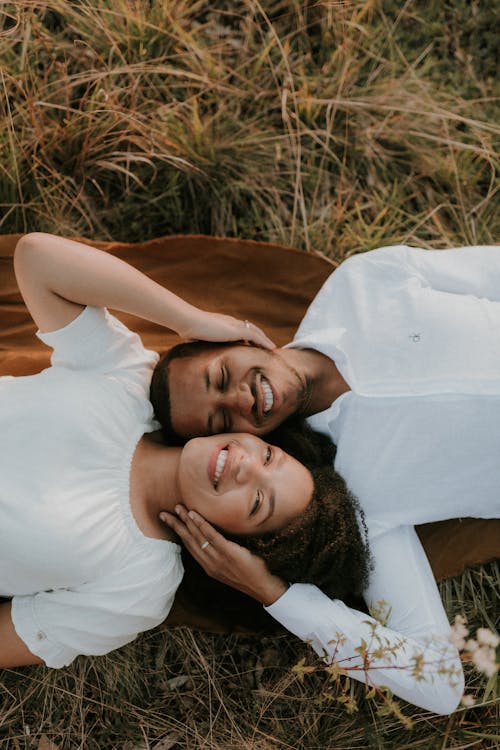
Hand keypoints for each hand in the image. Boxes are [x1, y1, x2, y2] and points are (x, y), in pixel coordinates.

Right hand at [160, 505, 287, 605]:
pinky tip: (194, 515)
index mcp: (207, 565)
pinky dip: (201, 525)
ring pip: (197, 536)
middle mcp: (208, 562)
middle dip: (176, 526)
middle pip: (188, 540)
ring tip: (178, 509)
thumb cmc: (248, 574)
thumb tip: (215, 540)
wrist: (261, 587)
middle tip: (164, 513)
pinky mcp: (228, 552)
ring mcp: (217, 558)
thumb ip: (219, 554)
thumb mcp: (228, 566)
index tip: (169, 522)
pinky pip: (211, 536)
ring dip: (186, 521)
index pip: (189, 546)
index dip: (178, 533)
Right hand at [179, 311, 274, 349]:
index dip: (249, 337)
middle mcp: (232, 322)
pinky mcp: (236, 330)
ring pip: (256, 332)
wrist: (188, 321)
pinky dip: (264, 342)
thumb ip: (204, 341)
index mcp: (224, 324)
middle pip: (251, 329)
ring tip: (272, 348)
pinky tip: (271, 348)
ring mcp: (234, 325)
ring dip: (265, 340)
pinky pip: (256, 336)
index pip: (240, 330)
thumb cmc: (189, 329)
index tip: (253, 345)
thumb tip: (199, 350)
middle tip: (268, 347)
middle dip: (260, 338)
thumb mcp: (199, 337)